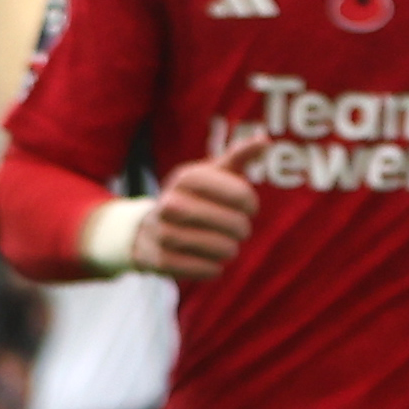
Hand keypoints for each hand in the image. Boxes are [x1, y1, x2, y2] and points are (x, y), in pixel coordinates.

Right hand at [135, 155, 253, 281]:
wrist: (143, 230)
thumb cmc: (192, 198)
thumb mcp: (211, 174)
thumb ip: (238, 156)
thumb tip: (265, 140)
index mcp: (186, 177)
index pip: (238, 191)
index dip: (249, 202)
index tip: (249, 207)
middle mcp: (169, 202)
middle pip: (232, 222)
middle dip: (241, 229)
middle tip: (239, 230)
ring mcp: (161, 232)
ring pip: (218, 247)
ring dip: (228, 249)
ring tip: (226, 246)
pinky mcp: (158, 259)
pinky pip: (201, 268)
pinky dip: (211, 268)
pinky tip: (211, 262)